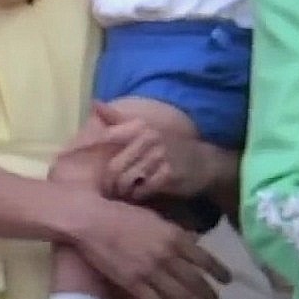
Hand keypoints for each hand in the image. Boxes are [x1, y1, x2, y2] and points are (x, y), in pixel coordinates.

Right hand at [72, 190, 229, 298]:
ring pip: (181, 297)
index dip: (217, 270)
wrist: (92, 221)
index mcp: (173, 234)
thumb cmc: (120, 213)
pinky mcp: (135, 285)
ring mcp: (152, 271)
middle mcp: (167, 254)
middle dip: (209, 295)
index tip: (227, 279)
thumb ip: (171, 230)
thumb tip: (189, 239)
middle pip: (195, 280)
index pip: (202, 256)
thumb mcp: (153, 216)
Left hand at [93, 102, 216, 201]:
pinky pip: (142, 190)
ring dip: (122, 190)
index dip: (97, 157)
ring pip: (126, 180)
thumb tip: (94, 102)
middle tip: (109, 188)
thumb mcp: (144, 127)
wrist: (204, 162)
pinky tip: (139, 195)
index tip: (94, 167)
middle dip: (109, 181)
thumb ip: (117, 118)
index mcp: (140, 126)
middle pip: (114, 166)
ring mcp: (159, 156)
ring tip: (123, 192)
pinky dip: (137, 196)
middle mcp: (149, 138)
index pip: (108, 140)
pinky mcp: (168, 175)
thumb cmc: (169, 145)